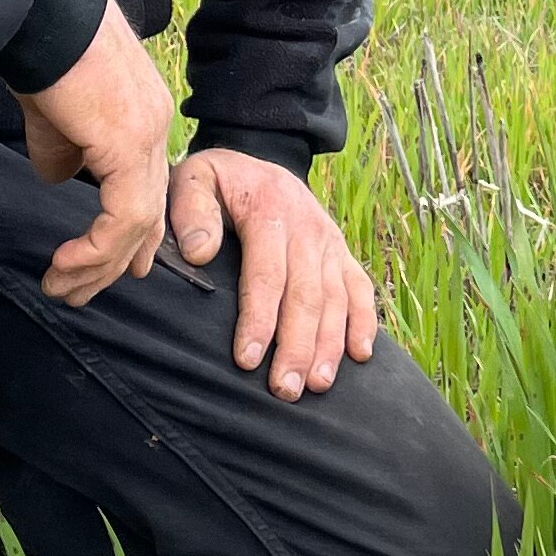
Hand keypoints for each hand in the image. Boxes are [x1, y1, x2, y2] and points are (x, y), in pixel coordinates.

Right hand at [14, 0, 172, 304]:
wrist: (38, 12)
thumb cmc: (39, 48)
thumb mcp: (52, 112)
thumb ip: (62, 148)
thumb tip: (61, 178)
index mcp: (143, 113)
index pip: (147, 184)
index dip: (133, 232)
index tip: (114, 266)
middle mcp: (155, 125)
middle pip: (147, 210)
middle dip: (115, 260)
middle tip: (82, 292)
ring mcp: (146, 134)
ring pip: (137, 222)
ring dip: (98, 264)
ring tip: (64, 288)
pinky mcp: (127, 144)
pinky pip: (122, 217)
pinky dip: (96, 248)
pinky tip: (67, 263)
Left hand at [168, 150, 379, 397]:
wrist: (258, 166)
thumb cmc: (219, 183)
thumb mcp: (194, 179)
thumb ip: (191, 210)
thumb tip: (200, 253)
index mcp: (270, 209)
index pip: (267, 273)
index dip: (259, 318)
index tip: (246, 359)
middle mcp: (308, 227)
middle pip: (306, 294)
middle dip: (297, 346)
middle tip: (284, 389)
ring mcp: (331, 242)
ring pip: (335, 299)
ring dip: (329, 345)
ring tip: (317, 384)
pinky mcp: (342, 254)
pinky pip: (360, 289)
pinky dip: (364, 322)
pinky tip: (360, 355)